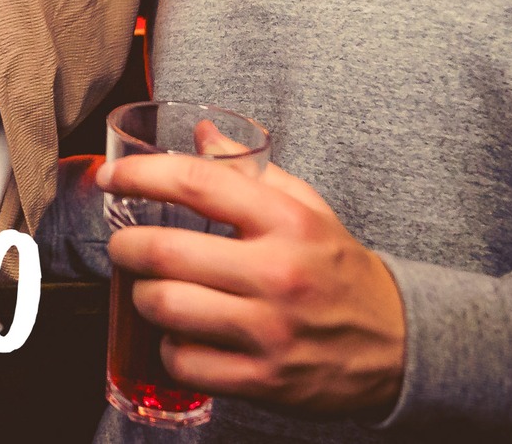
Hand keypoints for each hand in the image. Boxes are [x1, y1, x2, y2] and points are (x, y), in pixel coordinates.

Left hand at [99, 154, 404, 415]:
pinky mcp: (263, 379)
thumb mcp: (307, 209)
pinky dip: (170, 348)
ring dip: (142, 298)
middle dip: (124, 247)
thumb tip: (201, 132)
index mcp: (285, 221)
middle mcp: (276, 272)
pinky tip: (183, 337)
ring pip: (164, 308)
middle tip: (121, 246)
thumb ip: (251, 170)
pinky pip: (183, 361)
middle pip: (164, 252)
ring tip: (151, 291)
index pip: (195, 183)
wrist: (400, 344)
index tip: (111, 179)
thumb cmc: (338, 269)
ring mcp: (269, 330)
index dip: (140, 175)